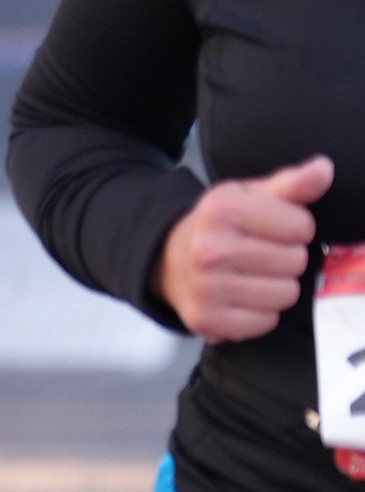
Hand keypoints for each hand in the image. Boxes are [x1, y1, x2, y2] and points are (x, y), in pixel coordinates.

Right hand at [159, 156, 332, 340]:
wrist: (168, 259)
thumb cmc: (218, 225)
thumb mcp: (249, 195)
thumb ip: (292, 184)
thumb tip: (324, 170)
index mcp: (222, 210)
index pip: (300, 226)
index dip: (295, 227)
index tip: (274, 229)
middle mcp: (209, 249)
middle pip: (295, 261)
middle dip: (287, 257)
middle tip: (263, 254)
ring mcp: (205, 288)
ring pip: (285, 295)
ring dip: (278, 286)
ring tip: (256, 276)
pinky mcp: (206, 320)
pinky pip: (266, 321)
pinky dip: (262, 313)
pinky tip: (244, 297)